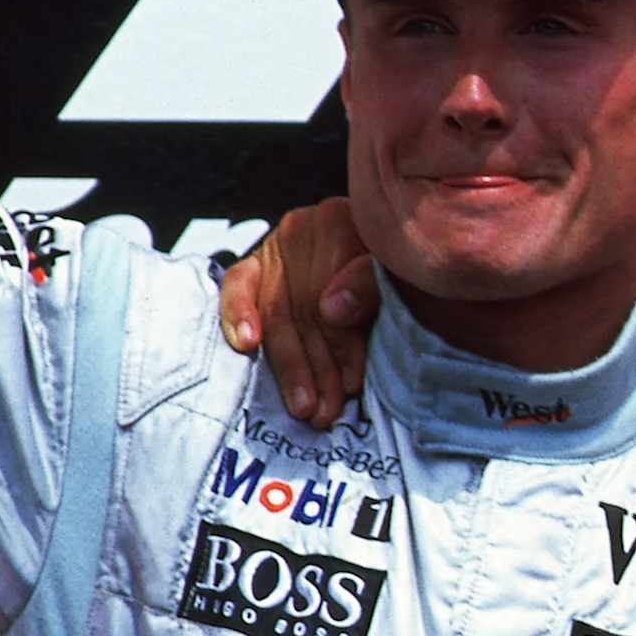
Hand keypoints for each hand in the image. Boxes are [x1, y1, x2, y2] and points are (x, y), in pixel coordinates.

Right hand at [217, 196, 378, 428]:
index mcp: (349, 223)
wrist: (381, 252)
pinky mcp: (254, 262)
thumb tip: (333, 309)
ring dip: (290, 365)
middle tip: (325, 411)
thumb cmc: (397, 276)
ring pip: (277, 312)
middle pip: (307, 310)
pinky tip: (246, 344)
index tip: (350, 385)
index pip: (335, 296)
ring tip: (304, 406)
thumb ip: (370, 286)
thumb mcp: (397, 280)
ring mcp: (277, 244)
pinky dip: (238, 314)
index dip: (344, 346)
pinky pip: (238, 285)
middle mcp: (308, 227)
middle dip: (318, 367)